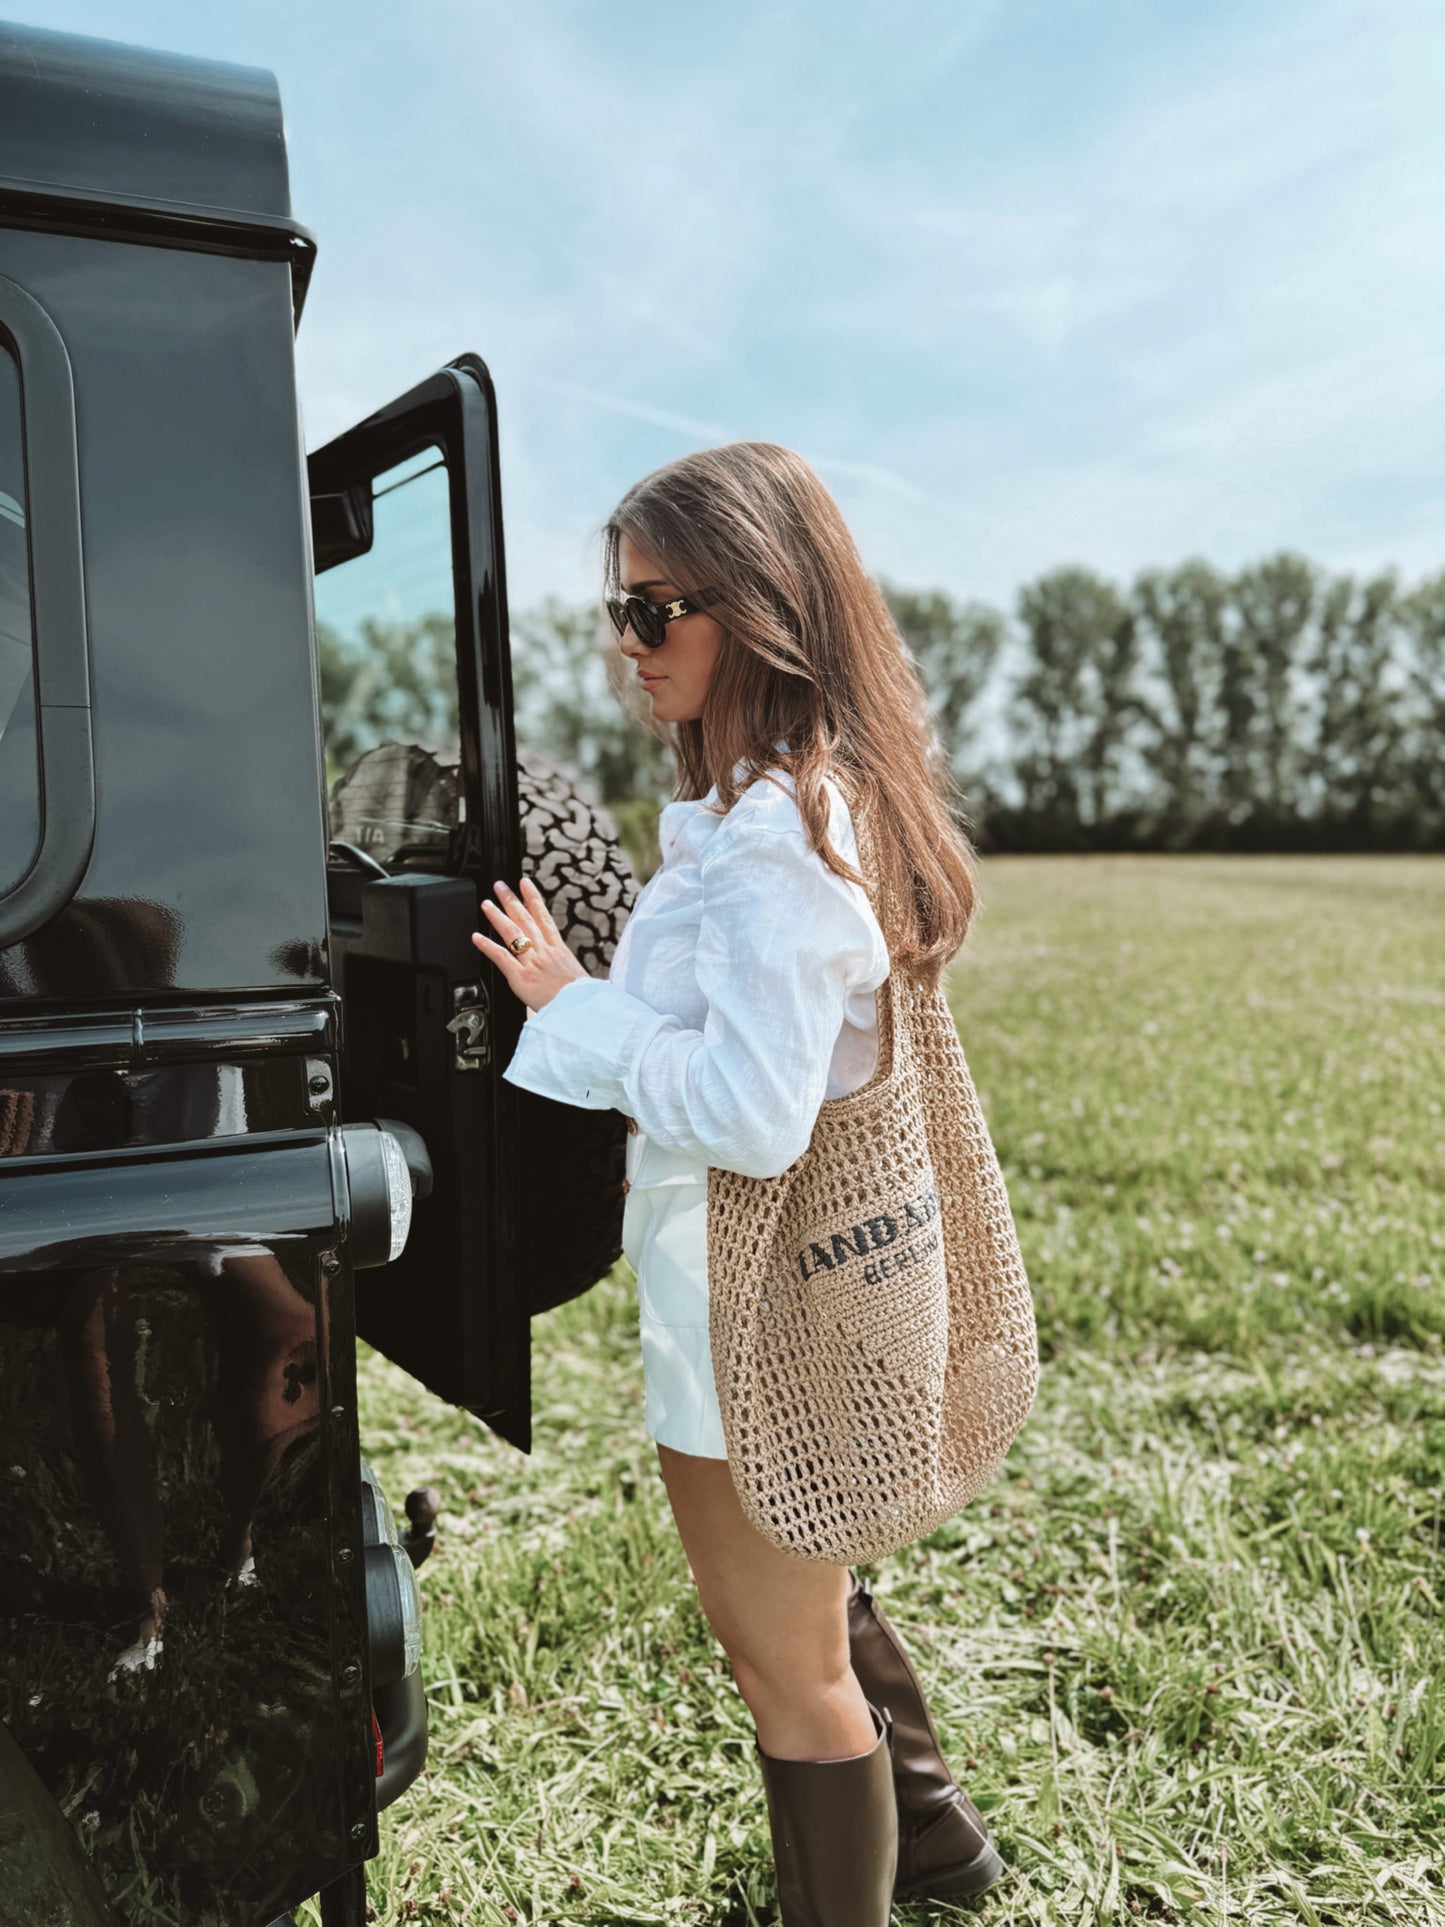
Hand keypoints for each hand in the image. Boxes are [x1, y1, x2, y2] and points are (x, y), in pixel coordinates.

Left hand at [471, 876, 589, 1011]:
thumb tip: (562, 975)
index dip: (533, 899)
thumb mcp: (577, 980)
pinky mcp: (520, 978)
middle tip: (499, 886)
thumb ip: (564, 973)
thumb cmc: (582, 1001)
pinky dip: (487, 946)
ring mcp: (532, 963)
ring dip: (497, 916)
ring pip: (512, 933)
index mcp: (559, 951)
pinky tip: (476, 937)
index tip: (525, 884)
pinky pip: (501, 957)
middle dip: (511, 900)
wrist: (583, 1011)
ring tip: (486, 903)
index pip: (544, 918)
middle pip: (525, 920)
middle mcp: (544, 952)